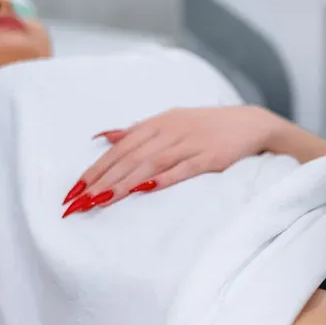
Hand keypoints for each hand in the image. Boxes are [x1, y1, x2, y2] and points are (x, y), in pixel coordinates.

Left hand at [62, 106, 276, 215]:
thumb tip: (103, 137)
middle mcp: (171, 130)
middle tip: (79, 203)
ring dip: (124, 183)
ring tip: (101, 202)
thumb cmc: (207, 126)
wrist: (251, 123)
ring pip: (151, 164)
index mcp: (158, 122)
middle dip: (102, 181)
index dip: (96, 168)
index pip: (120, 148)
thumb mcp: (171, 121)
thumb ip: (137, 131)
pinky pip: (183, 168)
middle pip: (130, 157)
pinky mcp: (211, 156)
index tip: (74, 190)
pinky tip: (144, 189)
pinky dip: (163, 178)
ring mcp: (191, 142)